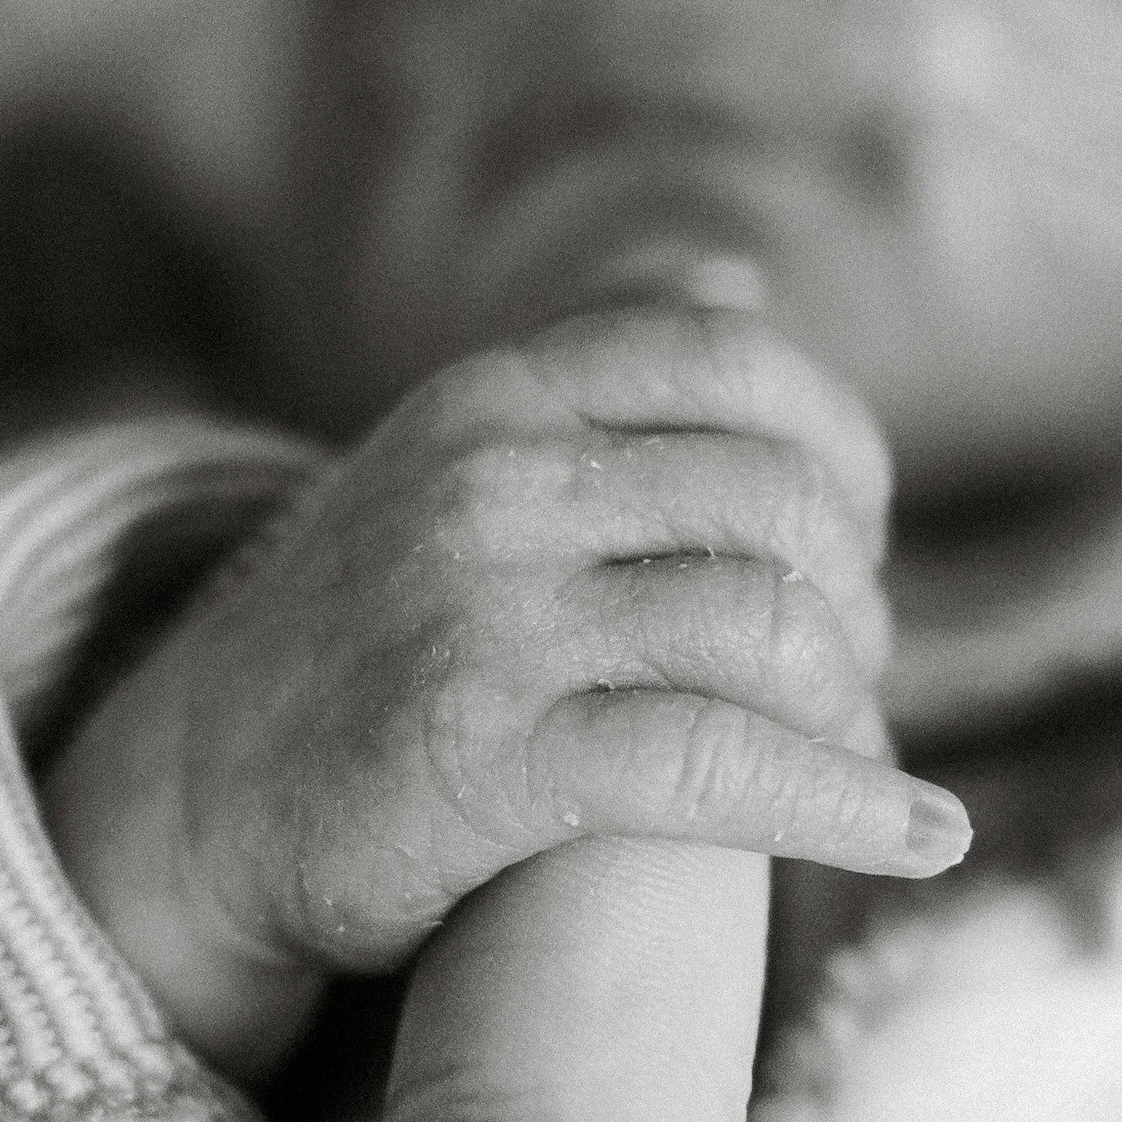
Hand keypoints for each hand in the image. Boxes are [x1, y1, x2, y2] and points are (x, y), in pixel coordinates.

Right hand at [48, 303, 969, 1082]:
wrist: (192, 807)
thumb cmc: (357, 645)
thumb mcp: (453, 471)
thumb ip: (594, 385)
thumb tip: (739, 282)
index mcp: (490, 400)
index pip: (730, 361)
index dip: (839, 446)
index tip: (855, 539)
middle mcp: (488, 483)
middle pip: (779, 503)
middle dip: (858, 599)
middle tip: (854, 676)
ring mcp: (483, 614)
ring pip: (767, 626)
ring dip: (857, 707)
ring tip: (865, 758)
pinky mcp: (488, 756)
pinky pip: (725, 761)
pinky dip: (852, 803)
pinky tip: (929, 839)